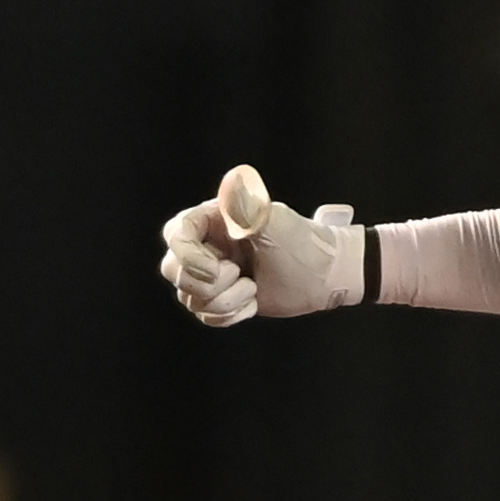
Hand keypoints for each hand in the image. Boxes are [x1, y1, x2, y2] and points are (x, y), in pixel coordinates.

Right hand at [158, 163, 364, 324]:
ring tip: (253, 289)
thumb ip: (248, 208)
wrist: (326, 276)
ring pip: (189, 297)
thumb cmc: (303, 243)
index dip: (186, 255)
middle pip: (174, 270)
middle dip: (206, 284)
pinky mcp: (222, 299)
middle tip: (240, 276)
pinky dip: (229, 315)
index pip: (176, 234)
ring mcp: (213, 274)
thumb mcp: (275, 223)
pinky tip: (253, 302)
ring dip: (224, 301)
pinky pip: (205, 315)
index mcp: (215, 220)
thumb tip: (234, 185)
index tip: (214, 269)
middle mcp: (207, 245)